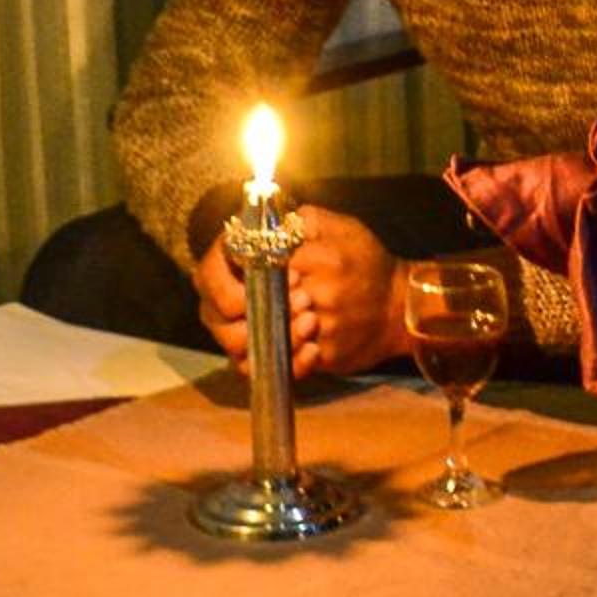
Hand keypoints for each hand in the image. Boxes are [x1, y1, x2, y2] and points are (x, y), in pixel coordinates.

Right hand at [193, 206, 404, 376]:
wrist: (386, 303)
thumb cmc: (358, 261)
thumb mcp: (336, 230)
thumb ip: (303, 225)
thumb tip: (273, 238)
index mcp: (245, 259)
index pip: (210, 270)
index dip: (229, 283)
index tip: (275, 282)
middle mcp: (237, 296)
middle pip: (214, 314)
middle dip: (254, 313)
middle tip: (303, 303)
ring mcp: (250, 329)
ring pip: (235, 346)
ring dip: (274, 336)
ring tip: (313, 323)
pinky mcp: (271, 356)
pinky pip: (261, 371)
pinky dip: (288, 363)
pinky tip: (314, 350)